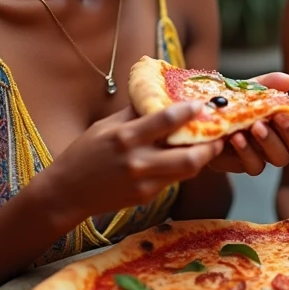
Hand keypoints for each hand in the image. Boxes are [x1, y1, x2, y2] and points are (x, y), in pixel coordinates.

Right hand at [41, 103, 223, 227]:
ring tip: (211, 145)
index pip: (166, 120)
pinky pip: (174, 180)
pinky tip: (188, 157)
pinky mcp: (146, 196)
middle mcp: (137, 161)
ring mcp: (144, 182)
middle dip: (210, 145)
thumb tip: (160, 93)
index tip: (202, 104)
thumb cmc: (86, 152)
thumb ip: (135, 112)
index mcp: (126, 136)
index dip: (190, 111)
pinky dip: (184, 167)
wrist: (68, 192)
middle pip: (188, 156)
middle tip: (220, 133)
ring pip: (187, 171)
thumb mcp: (107, 125)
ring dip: (203, 158)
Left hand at [209, 71, 288, 175]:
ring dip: (262, 144)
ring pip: (267, 163)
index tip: (282, 115)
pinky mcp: (236, 164)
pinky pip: (247, 165)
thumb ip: (270, 84)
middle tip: (264, 122)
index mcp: (282, 133)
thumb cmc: (236, 101)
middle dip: (278, 139)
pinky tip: (235, 136)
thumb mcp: (251, 89)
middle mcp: (272, 149)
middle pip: (286, 157)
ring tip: (250, 127)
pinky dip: (243, 151)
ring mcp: (255, 158)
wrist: (205, 111)